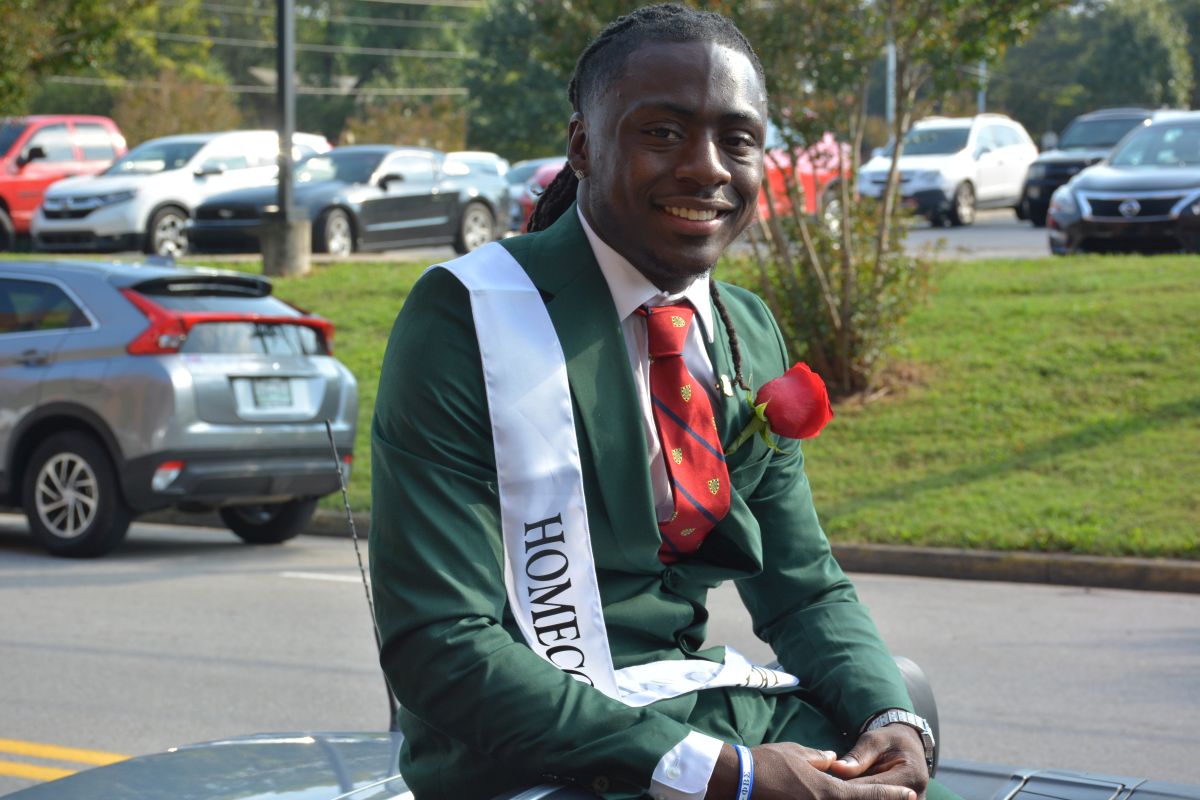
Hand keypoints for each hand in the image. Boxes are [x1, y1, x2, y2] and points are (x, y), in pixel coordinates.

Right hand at [705, 742, 918, 799]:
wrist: (739, 780)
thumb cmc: (768, 762)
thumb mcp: (798, 752)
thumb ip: (820, 758)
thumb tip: (834, 759)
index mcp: (828, 790)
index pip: (868, 794)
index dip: (891, 795)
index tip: (910, 794)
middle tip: (901, 798)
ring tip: (872, 796)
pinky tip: (840, 798)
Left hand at [828, 725, 928, 798]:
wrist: (910, 748)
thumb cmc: (890, 741)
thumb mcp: (874, 741)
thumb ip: (858, 757)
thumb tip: (836, 768)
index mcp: (911, 776)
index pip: (876, 788)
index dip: (851, 787)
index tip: (831, 786)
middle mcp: (917, 796)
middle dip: (856, 795)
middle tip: (834, 790)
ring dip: (860, 796)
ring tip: (842, 791)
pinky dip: (866, 797)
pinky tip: (851, 794)